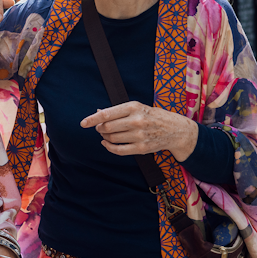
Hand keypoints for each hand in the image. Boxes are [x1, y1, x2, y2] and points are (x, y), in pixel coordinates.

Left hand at [80, 101, 198, 161]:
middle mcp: (136, 121)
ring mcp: (139, 135)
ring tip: (106, 134)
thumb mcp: (136, 107)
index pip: (107, 114)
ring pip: (112, 138)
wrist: (175, 130)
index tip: (83, 123)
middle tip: (100, 128)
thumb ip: (116, 111)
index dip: (92, 120)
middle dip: (99, 128)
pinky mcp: (142, 148)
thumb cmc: (152, 115)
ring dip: (105, 137)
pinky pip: (119, 150)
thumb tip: (97, 113)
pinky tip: (106, 143)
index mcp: (133, 107)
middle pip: (107, 127)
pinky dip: (109, 147)